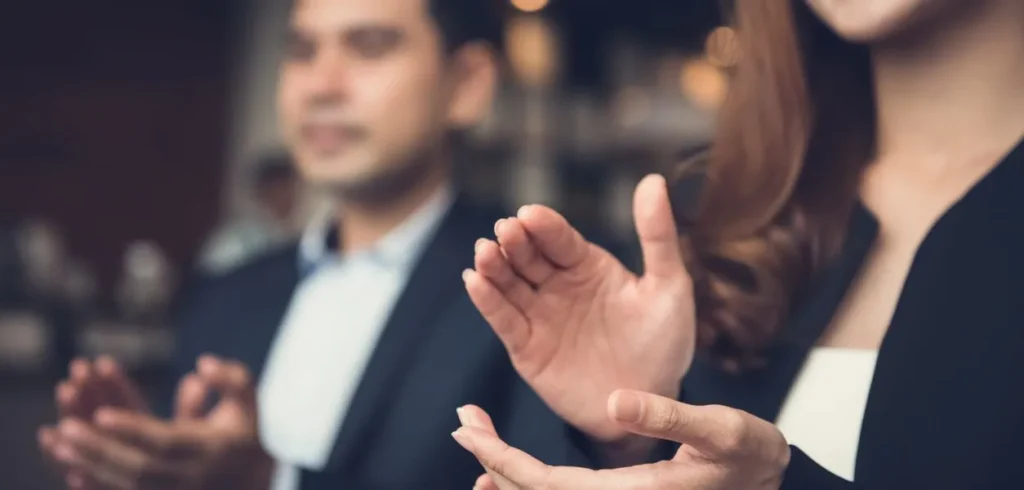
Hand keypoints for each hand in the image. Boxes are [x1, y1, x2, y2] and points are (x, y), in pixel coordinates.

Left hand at [49, 355, 272, 489]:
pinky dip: (97, 484)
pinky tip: (72, 469)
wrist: (252, 480)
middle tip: (68, 428)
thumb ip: (232, 378)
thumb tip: (202, 364)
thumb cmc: (245, 432)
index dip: (133, 429)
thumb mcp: (248, 401)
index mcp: (210, 450)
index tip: (102, 414)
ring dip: (92, 465)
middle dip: (101, 448)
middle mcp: (191, 477)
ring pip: (128, 483)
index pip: (166, 441)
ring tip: (61, 443)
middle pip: (139, 466)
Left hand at [454, 391, 789, 489]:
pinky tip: (511, 467)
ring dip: (506, 470)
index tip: (469, 430)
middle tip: (463, 423)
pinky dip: (529, 479)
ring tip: (477, 438)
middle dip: (492, 461)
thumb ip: (669, 416)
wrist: (769, 480)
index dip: (502, 459)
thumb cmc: (750, 456)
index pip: (545, 485)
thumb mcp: (720, 428)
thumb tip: (616, 400)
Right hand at [464, 174, 695, 441]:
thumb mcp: (669, 286)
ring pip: (509, 284)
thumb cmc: (664, 343)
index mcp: (587, 265)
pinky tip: (474, 282)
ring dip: (494, 266)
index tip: (529, 214)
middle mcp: (558, 285)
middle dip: (514, 242)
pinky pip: (503, 320)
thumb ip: (657, 236)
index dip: (543, 225)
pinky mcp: (526, 348)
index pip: (559, 238)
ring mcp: (539, 315)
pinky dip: (487, 301)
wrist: (650, 404)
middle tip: (505, 230)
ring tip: (484, 251)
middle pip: (528, 256)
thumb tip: (653, 180)